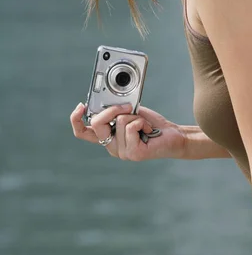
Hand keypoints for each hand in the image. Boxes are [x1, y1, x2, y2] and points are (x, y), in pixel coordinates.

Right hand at [70, 103, 185, 160]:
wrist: (173, 136)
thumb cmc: (152, 124)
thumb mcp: (130, 112)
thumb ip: (116, 110)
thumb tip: (108, 100)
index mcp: (107, 136)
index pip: (83, 132)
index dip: (76, 120)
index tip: (81, 106)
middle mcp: (111, 146)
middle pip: (97, 123)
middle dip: (111, 109)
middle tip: (128, 106)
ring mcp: (121, 152)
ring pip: (119, 121)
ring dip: (135, 116)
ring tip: (144, 124)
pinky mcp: (133, 153)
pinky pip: (131, 127)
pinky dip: (142, 122)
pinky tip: (148, 130)